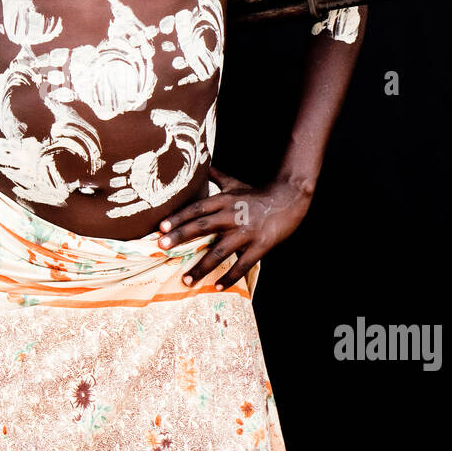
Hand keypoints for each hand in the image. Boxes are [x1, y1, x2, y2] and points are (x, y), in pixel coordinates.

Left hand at [158, 164, 313, 289]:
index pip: (197, 209)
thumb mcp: (236, 183)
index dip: (179, 217)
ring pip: (219, 251)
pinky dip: (229, 277)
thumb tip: (204, 163)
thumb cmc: (258, 194)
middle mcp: (232, 215)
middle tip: (162, 247)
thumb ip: (218, 176)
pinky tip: (217, 287)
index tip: (161, 228)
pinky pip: (242, 264)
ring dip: (201, 266)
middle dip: (181, 237)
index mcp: (225, 200)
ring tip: (186, 279)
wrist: (290, 198)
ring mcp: (246, 232)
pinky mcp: (260, 245)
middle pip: (202, 226)